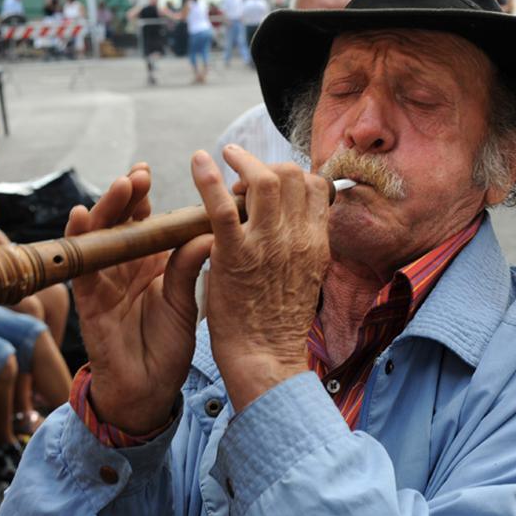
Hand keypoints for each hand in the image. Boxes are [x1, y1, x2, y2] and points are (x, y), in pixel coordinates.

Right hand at [68, 163, 211, 434]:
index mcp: (150, 263)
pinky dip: (78, 240)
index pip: (145, 222)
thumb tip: (208, 230)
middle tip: (139, 174)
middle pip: (120, 222)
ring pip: (100, 237)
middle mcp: (125, 267)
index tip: (155, 173)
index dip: (147, 198)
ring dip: (106, 208)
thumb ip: (188, 267)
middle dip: (127, 195)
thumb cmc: (168, 347)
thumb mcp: (184, 302)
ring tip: (121, 186)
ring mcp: (105, 281)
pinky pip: (81, 267)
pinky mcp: (90, 300)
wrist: (149, 391)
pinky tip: (79, 216)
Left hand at [193, 145, 329, 410]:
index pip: (315, 187)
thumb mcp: (305, 279)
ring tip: (225, 156)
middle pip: (291, 175)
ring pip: (264, 181)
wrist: (265, 359)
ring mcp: (267, 244)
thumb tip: (294, 224)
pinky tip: (199, 161)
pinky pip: (223, 206)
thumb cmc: (278, 326)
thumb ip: (302, 248)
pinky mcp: (235, 255)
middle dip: (266, 166)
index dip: (292, 176)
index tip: (271, 184)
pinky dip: (208, 178)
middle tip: (243, 176)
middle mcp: (297, 238)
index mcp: (316, 243)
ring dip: (242, 162)